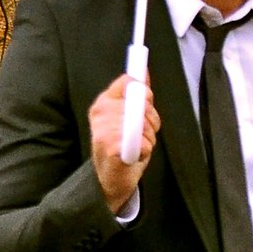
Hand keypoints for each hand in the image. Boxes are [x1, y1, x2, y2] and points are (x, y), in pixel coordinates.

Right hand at [89, 73, 159, 213]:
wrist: (110, 180)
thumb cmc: (122, 146)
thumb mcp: (128, 116)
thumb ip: (135, 94)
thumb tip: (144, 72)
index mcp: (103, 102)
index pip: (130, 83)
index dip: (145, 94)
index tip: (145, 104)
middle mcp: (100, 113)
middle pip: (142, 102)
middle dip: (151, 120)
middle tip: (142, 133)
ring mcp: (104, 130)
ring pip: (145, 124)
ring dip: (149, 138)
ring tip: (137, 146)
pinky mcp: (111, 147)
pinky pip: (143, 142)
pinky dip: (145, 151)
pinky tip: (135, 156)